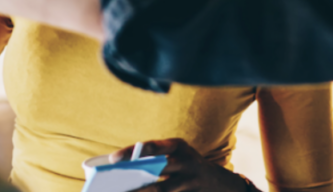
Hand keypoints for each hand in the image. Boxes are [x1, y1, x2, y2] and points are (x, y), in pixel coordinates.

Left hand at [109, 139, 253, 191]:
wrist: (220, 183)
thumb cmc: (188, 167)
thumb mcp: (177, 157)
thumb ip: (156, 160)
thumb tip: (126, 171)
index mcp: (178, 146)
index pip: (151, 146)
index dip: (131, 151)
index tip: (113, 159)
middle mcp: (187, 160)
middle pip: (157, 168)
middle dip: (137, 175)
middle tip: (117, 184)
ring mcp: (192, 179)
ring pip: (163, 188)